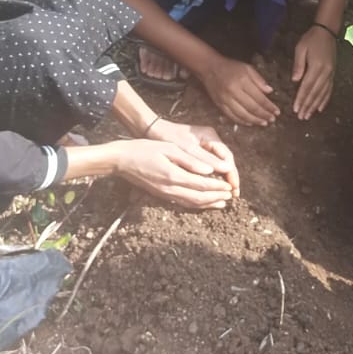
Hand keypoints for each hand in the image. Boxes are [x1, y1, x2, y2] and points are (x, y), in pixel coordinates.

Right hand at [115, 138, 234, 208]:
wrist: (120, 161)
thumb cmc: (143, 149)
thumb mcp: (168, 148)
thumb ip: (189, 160)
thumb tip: (209, 170)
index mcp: (174, 176)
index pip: (202, 184)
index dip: (217, 186)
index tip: (229, 185)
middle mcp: (170, 189)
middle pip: (199, 197)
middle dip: (217, 197)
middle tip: (231, 195)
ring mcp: (165, 194)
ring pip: (191, 203)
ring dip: (208, 203)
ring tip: (222, 202)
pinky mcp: (161, 195)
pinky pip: (182, 203)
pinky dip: (196, 205)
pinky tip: (203, 203)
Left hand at [147, 118, 239, 195]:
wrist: (152, 130)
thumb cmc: (169, 137)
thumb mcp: (187, 148)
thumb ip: (206, 158)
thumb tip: (226, 169)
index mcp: (211, 137)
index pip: (227, 157)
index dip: (232, 174)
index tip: (234, 188)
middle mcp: (210, 141)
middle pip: (225, 162)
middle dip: (230, 178)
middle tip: (234, 194)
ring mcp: (204, 146)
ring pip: (218, 165)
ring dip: (222, 179)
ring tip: (225, 194)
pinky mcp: (197, 152)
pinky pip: (209, 166)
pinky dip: (212, 177)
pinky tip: (211, 187)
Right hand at [199, 53, 279, 125]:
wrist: (209, 68)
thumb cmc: (230, 67)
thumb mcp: (247, 68)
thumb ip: (259, 80)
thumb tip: (270, 91)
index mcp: (242, 81)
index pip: (259, 97)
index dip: (269, 106)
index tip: (277, 111)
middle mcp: (233, 92)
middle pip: (252, 108)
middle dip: (264, 115)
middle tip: (272, 119)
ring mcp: (225, 100)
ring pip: (242, 115)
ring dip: (255, 120)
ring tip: (264, 123)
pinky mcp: (219, 105)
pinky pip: (232, 116)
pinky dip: (242, 121)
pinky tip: (250, 123)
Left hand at [292, 25, 336, 119]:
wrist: (327, 31)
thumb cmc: (311, 39)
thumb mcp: (301, 48)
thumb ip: (298, 65)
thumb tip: (295, 80)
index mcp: (316, 66)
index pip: (307, 86)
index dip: (301, 98)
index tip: (296, 109)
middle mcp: (325, 73)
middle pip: (315, 93)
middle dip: (308, 106)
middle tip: (301, 117)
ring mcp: (331, 74)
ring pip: (323, 94)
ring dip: (315, 106)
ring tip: (309, 115)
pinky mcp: (333, 74)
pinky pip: (329, 90)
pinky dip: (325, 100)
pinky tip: (321, 108)